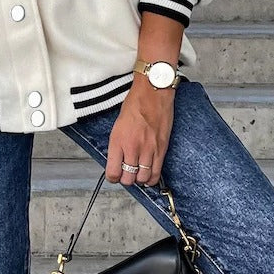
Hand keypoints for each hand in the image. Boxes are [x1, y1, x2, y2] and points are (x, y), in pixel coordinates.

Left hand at [105, 72, 175, 186]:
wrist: (153, 93)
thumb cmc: (135, 104)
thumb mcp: (118, 124)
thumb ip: (118, 144)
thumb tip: (117, 159)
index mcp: (118, 140)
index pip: (113, 172)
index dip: (112, 177)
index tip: (113, 175)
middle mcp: (132, 147)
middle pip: (128, 179)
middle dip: (125, 180)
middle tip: (126, 174)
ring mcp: (148, 150)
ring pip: (142, 178)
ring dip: (138, 179)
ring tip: (137, 174)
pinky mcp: (161, 149)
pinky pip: (156, 173)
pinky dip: (151, 178)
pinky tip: (148, 176)